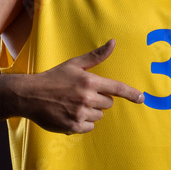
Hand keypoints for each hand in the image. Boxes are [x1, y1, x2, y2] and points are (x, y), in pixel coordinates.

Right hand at [20, 39, 143, 133]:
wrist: (29, 96)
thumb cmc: (53, 78)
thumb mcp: (74, 64)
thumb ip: (96, 56)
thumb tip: (113, 43)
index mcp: (89, 81)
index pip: (117, 88)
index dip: (132, 94)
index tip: (142, 98)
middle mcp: (87, 98)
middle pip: (108, 103)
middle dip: (99, 99)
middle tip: (82, 95)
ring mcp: (80, 113)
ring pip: (99, 115)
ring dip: (91, 111)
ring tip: (73, 104)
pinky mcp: (73, 126)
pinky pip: (89, 127)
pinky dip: (82, 122)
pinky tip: (70, 114)